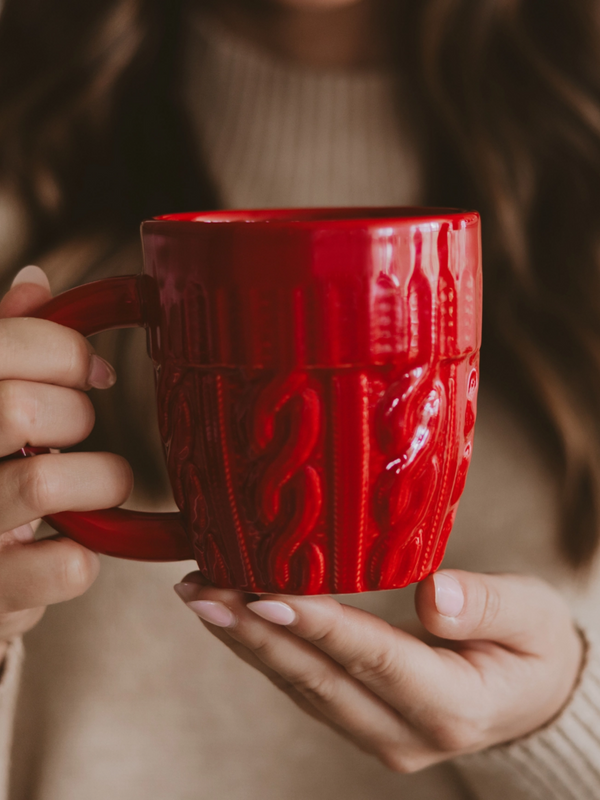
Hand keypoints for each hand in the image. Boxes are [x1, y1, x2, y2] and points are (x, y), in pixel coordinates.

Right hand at [0, 266, 132, 656]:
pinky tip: (70, 545)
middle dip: (76, 413)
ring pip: (46, 481)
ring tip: (99, 483)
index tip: (93, 371)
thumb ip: (0, 344)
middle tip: (81, 428)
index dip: (64, 349)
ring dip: (101, 478)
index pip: (1, 344)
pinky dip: (86, 554)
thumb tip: (37, 284)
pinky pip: (68, 565)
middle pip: (21, 408)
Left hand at [174, 569, 582, 771]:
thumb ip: (487, 606)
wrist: (531, 694)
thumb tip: (433, 596)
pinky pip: (304, 686)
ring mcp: (378, 734)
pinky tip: (235, 616)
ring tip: (199, 596)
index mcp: (452, 706)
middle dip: (254, 630)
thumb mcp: (532, 618)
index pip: (371, 657)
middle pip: (318, 677)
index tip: (260, 590)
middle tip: (200, 589)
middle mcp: (405, 732)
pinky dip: (266, 648)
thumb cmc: (532, 645)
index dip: (315, 624)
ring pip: (300, 685)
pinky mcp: (361, 722)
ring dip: (246, 639)